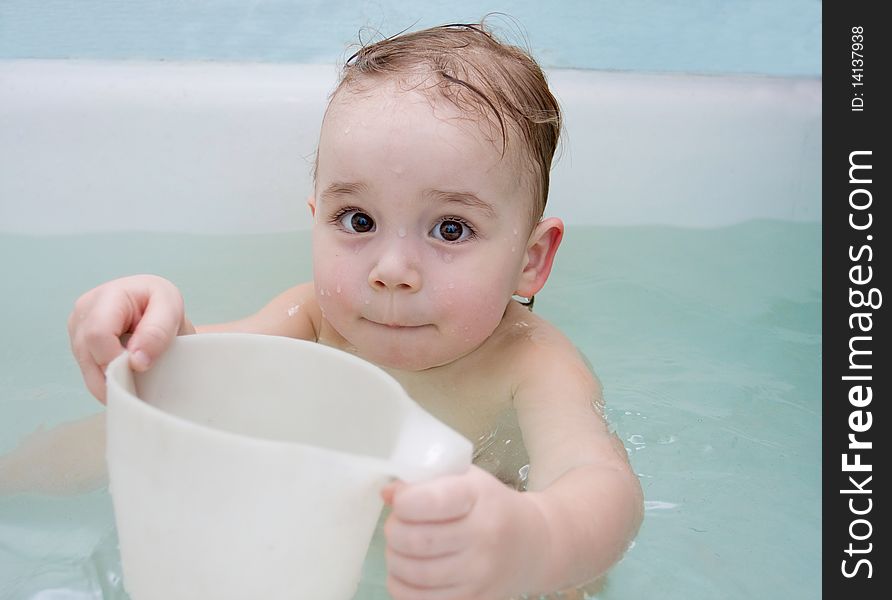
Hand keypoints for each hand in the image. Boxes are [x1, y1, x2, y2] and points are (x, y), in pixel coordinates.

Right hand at [67, 274, 190, 402]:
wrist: (153, 302)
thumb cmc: (161, 302)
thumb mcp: (171, 309)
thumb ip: (156, 333)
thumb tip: (136, 361)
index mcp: (107, 296)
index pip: (98, 334)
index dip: (116, 359)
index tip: (140, 368)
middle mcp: (84, 312)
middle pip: (89, 356)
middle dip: (115, 377)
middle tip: (140, 383)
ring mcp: (77, 330)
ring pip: (87, 370)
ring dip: (111, 383)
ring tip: (136, 381)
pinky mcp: (79, 346)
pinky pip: (90, 373)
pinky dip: (108, 382)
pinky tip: (125, 380)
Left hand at [381, 465, 548, 599]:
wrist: (532, 543)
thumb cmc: (490, 504)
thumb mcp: (465, 479)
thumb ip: (425, 480)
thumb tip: (388, 493)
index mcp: (478, 497)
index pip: (429, 501)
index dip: (404, 502)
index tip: (401, 501)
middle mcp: (483, 537)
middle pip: (415, 541)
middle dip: (393, 532)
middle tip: (395, 526)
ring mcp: (480, 575)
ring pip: (414, 575)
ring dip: (394, 561)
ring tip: (399, 549)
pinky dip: (402, 588)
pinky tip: (406, 573)